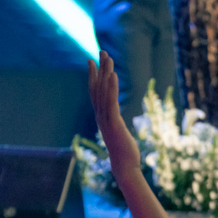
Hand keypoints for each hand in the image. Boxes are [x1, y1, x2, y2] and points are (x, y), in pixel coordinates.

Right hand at [87, 51, 140, 180]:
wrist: (125, 167)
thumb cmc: (125, 153)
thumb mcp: (119, 134)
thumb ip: (116, 125)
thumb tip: (118, 122)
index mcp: (102, 117)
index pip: (95, 92)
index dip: (93, 76)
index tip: (92, 60)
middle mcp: (101, 116)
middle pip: (98, 88)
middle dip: (100, 68)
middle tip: (101, 51)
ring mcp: (105, 119)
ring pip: (104, 92)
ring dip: (106, 73)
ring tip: (108, 57)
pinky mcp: (113, 123)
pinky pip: (111, 102)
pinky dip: (112, 88)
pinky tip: (114, 75)